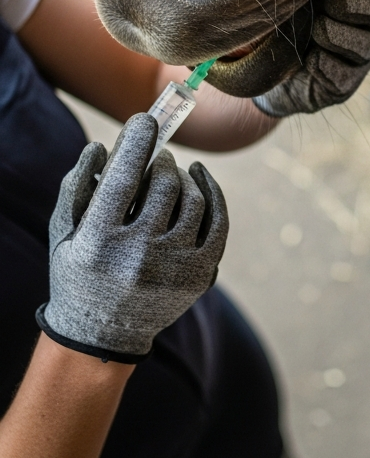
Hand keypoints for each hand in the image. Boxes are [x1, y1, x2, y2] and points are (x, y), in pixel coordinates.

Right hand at [38, 114, 228, 362]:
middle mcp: (138, 256)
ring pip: (193, 200)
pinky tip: (201, 178)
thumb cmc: (78, 273)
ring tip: (170, 173)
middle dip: (160, 163)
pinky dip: (213, 193)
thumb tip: (100, 147)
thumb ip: (76, 187)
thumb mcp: (63, 233)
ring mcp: (174, 268)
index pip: (121, 180)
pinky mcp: (200, 276)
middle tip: (157, 156)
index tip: (145, 121)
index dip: (137, 143)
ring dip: (183, 177)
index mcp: (99, 243)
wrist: (102, 336)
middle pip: (162, 186)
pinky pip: (218, 222)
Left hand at [253, 0, 369, 116]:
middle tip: (328, 6)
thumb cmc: (280, 18)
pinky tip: (309, 61)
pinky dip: (326, 66)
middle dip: (355, 6)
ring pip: (366, 45)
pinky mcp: (344, 85)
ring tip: (316, 33)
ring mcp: (358, 57)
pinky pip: (346, 76)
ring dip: (338, 36)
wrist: (262, 67)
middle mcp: (365, 26)